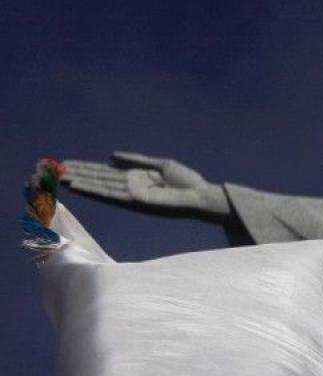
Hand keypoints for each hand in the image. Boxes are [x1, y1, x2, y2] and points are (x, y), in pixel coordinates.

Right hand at [62, 152, 232, 221]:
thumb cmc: (186, 181)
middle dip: (75, 174)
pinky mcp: (136, 201)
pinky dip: (93, 190)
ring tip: (57, 177)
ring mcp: (131, 194)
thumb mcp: (159, 165)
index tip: (64, 163)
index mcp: (134, 177)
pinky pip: (110, 194)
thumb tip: (111, 155)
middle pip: (96, 179)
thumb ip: (135, 160)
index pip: (103, 172)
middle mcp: (129, 187)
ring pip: (98, 186)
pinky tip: (77, 186)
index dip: (84, 167)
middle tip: (50, 170)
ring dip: (78, 182)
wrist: (201, 194)